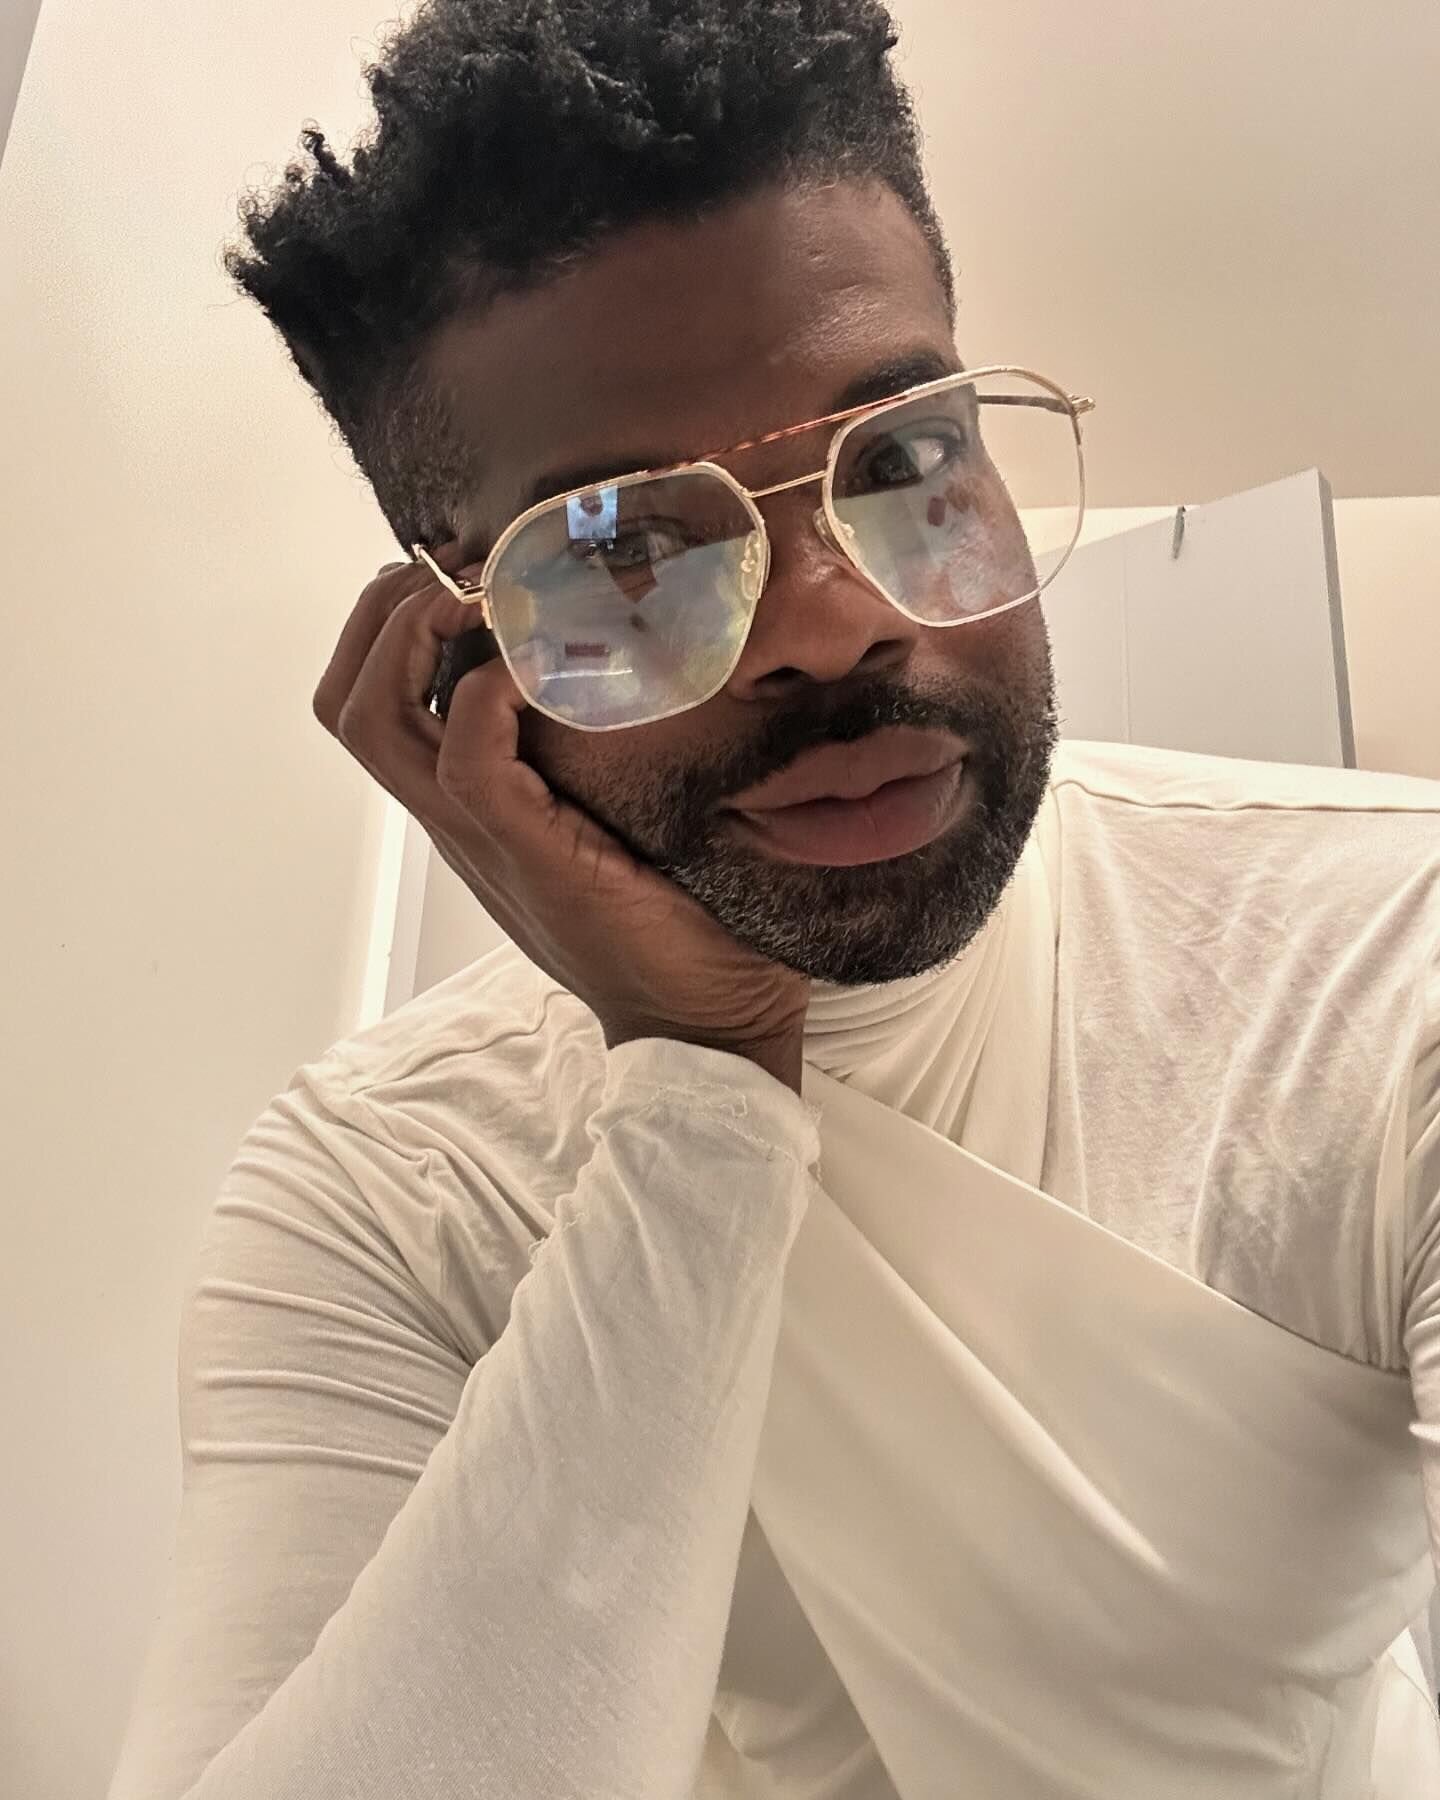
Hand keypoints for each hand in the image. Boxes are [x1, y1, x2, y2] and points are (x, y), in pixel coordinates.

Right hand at [312, 543, 810, 1092]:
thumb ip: (601, 747)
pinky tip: (530, 671)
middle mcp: (456, 821)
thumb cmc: (681, 918)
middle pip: (349, 703)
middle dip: (384, 612)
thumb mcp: (624, 810)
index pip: (372, 704)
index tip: (462, 574)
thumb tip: (644, 657)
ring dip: (413, 638)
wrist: (706, 1020)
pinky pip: (469, 766)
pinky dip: (485, 701)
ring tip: (475, 599)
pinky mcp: (531, 855)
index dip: (391, 625)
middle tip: (456, 572)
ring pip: (376, 724)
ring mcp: (483, 840)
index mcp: (470, 809)